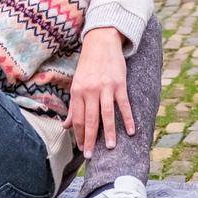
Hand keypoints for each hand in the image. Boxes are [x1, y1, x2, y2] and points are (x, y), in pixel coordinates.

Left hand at [64, 27, 134, 155]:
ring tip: (111, 147)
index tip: (83, 149)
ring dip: (110, 132)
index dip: (80, 136)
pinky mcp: (119, 83)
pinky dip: (128, 119)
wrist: (101, 42)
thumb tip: (66, 126)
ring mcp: (105, 87)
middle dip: (91, 140)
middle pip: (91, 120)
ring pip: (107, 114)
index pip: (78, 119)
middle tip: (91, 156)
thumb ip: (73, 107)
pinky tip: (132, 131)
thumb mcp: (77, 84)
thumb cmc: (88, 66)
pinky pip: (124, 105)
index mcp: (77, 91)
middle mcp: (90, 90)